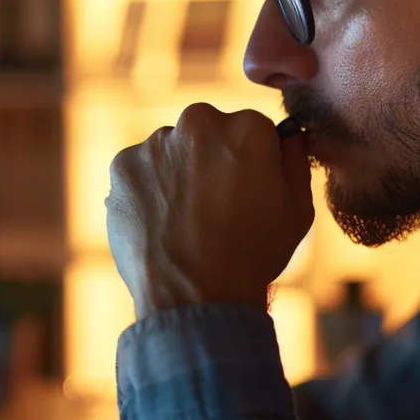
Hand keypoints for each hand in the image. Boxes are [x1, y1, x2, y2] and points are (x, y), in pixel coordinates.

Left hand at [105, 103, 314, 318]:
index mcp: (246, 127)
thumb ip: (295, 161)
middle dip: (211, 159)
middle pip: (208, 133)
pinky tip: (160, 223)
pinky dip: (147, 191)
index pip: (251, 129)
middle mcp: (198, 122)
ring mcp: (155, 143)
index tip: (247, 191)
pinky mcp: (122, 166)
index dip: (251, 162)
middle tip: (214, 206)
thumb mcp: (297, 210)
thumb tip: (290, 137)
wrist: (194, 297)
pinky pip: (139, 171)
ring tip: (185, 221)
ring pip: (171, 151)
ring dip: (177, 174)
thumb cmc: (252, 255)